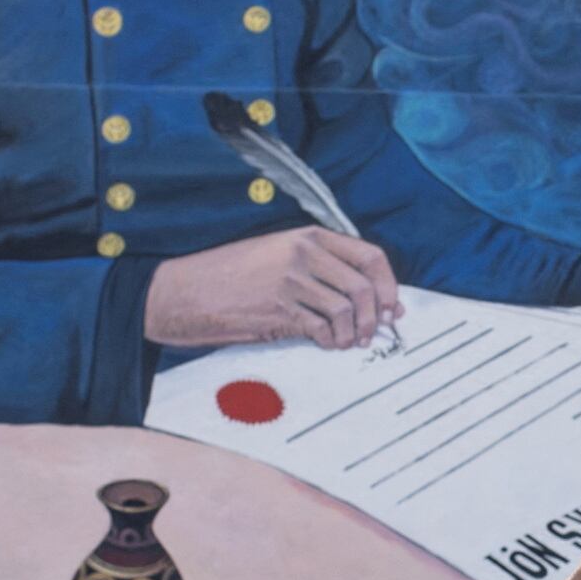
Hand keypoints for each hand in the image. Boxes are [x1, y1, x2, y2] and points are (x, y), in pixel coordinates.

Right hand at [142, 227, 402, 352]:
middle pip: (363, 287)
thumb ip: (319, 267)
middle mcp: (303, 254)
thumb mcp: (277, 254)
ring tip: (345, 342)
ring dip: (352, 333)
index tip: (392, 306)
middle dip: (375, 316)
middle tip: (372, 334)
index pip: (369, 256)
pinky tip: (324, 343)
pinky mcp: (279, 308)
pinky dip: (329, 341)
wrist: (188, 291)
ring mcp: (291, 281)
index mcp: (307, 236)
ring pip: (346, 311)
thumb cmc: (232, 275)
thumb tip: (363, 295)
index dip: (388, 285)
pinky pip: (321, 328)